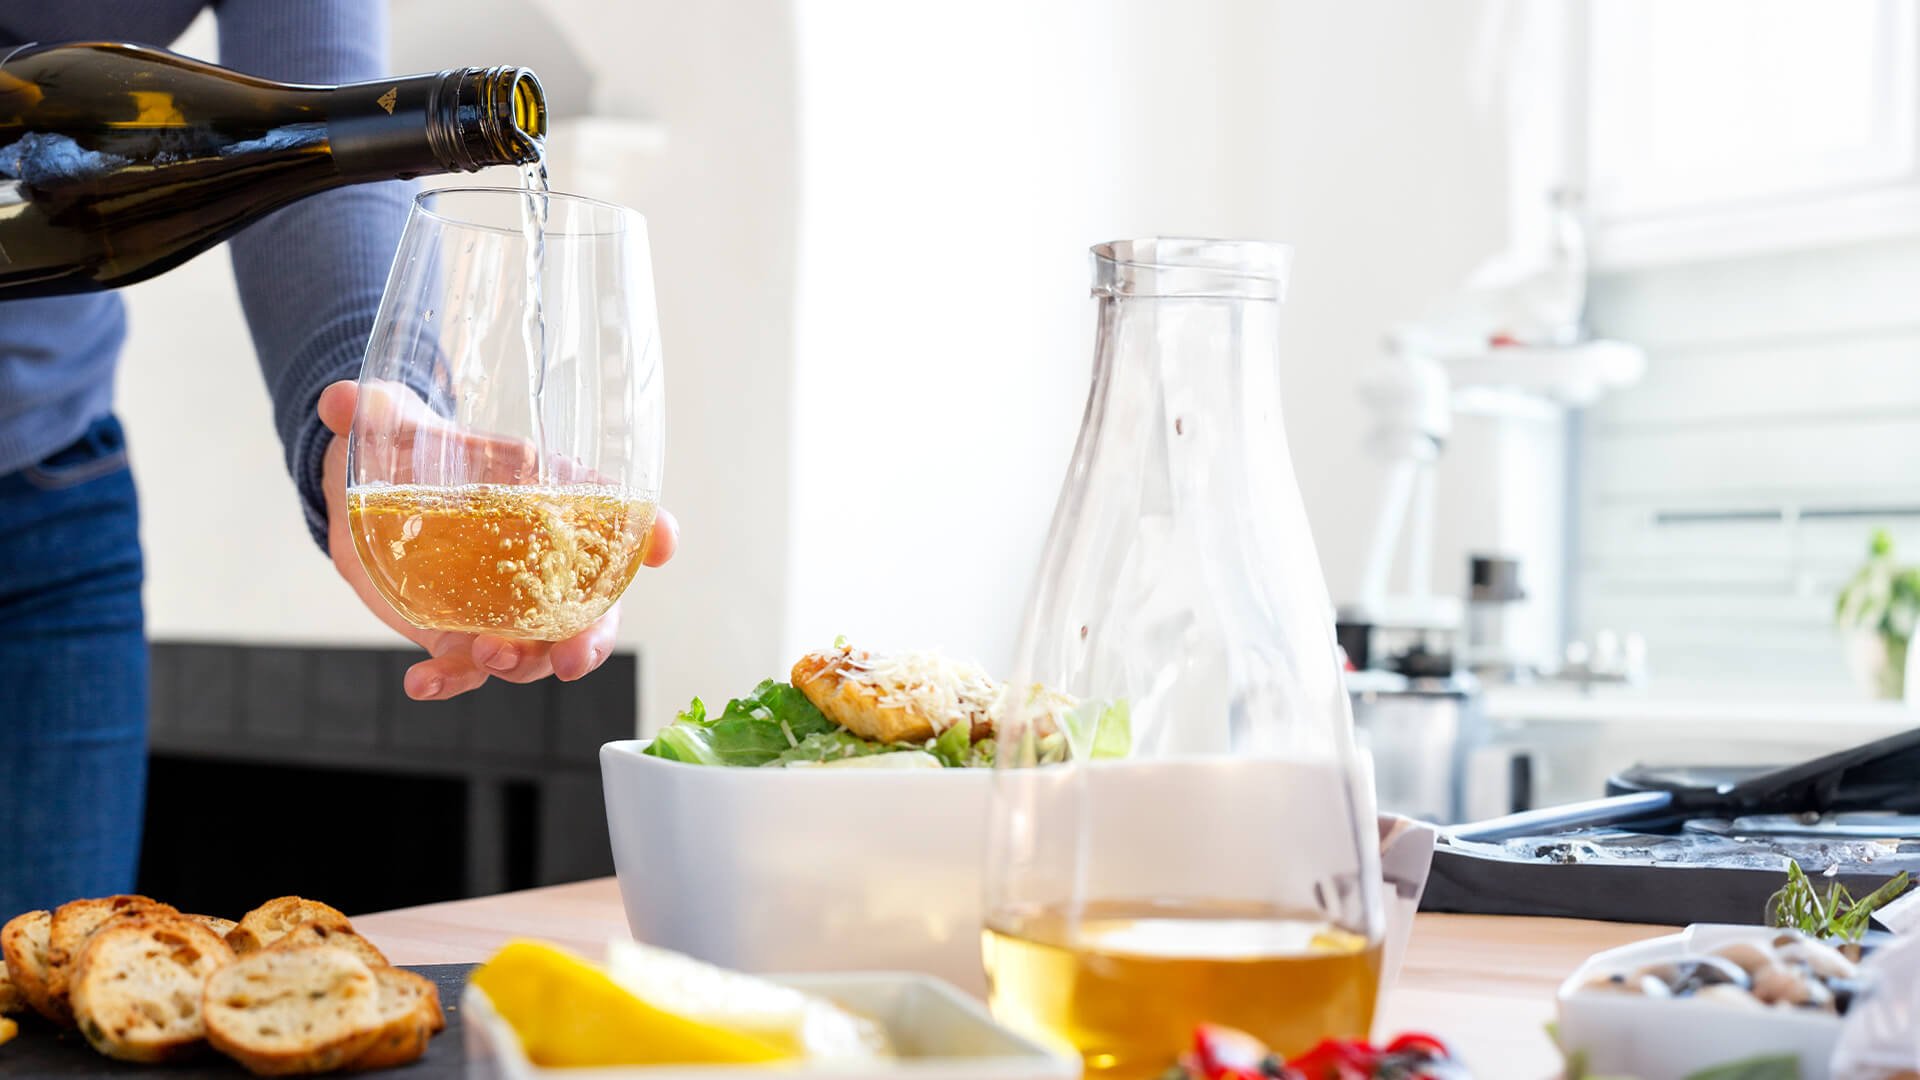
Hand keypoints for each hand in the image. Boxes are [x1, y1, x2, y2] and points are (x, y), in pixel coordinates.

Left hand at [316, 380, 677, 700]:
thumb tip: (339, 399)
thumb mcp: (396, 426)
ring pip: (534, 652)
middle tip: (572, 657)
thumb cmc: (410, 453)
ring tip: (486, 654)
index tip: (665, 542)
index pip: (615, 518)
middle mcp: (538, 562)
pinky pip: (464, 669)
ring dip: (520, 664)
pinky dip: (448, 681)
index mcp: (548, 499)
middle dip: (591, 640)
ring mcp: (500, 606)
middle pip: (588, 611)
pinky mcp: (457, 633)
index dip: (650, 533)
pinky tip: (420, 683)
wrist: (363, 495)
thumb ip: (375, 412)